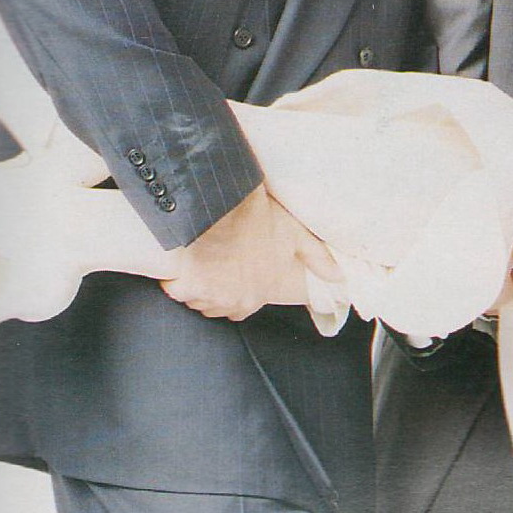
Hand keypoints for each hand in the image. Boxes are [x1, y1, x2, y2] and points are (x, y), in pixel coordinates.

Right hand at [159, 185, 340, 320]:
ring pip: (196, 299)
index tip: (230, 273)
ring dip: (194, 284)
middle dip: (214, 289)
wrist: (223, 204)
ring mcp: (208, 296)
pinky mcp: (185, 286)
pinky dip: (174, 277)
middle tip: (212, 263)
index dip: (235, 290)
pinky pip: (174, 289)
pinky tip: (179, 260)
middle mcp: (233, 302)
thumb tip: (338, 277)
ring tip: (198, 258)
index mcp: (258, 294)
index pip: (241, 308)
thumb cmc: (258, 219)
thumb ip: (317, 259)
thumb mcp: (296, 235)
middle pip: (216, 306)